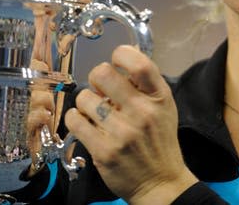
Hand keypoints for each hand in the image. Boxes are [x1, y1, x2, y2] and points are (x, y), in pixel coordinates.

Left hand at [65, 45, 196, 203]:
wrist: (161, 184)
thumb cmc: (159, 142)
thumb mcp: (164, 108)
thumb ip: (146, 85)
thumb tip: (121, 60)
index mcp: (159, 98)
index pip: (139, 63)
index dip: (121, 55)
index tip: (116, 61)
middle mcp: (142, 113)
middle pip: (103, 73)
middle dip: (96, 78)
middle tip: (100, 89)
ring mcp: (122, 132)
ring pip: (84, 97)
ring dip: (86, 102)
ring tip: (94, 112)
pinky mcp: (104, 150)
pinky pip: (75, 120)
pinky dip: (75, 119)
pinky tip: (84, 123)